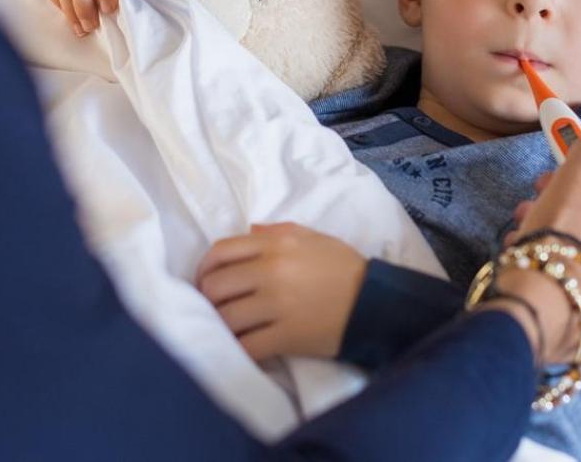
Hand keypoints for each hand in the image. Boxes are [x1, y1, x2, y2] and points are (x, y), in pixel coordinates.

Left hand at [195, 222, 367, 361]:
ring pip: (226, 317)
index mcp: (276, 245)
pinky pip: (247, 346)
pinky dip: (238, 349)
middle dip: (208, 299)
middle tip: (214, 308)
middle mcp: (272, 271)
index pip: (221, 251)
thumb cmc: (343, 267)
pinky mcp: (287, 336)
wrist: (375, 302)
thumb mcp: (313, 237)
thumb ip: (277, 232)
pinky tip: (241, 347)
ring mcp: (278, 305)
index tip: (205, 280)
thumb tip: (248, 231)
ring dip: (220, 325)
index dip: (205, 268)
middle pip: (216, 285)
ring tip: (226, 328)